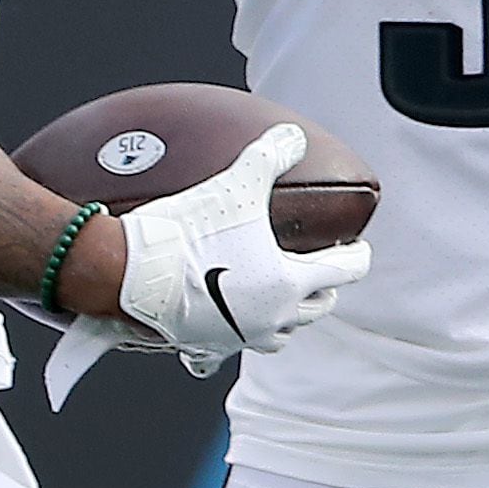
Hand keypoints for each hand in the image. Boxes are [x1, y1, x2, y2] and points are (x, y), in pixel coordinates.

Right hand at [46, 124, 371, 406]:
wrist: (131, 272)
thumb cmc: (188, 231)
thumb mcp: (237, 184)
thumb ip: (270, 156)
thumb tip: (292, 136)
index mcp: (289, 282)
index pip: (345, 271)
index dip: (357, 256)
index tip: (357, 249)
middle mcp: (271, 317)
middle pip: (317, 307)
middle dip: (324, 288)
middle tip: (322, 272)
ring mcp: (240, 337)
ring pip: (280, 335)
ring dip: (287, 317)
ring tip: (281, 299)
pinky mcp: (206, 347)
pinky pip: (227, 352)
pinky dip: (232, 339)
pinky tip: (226, 329)